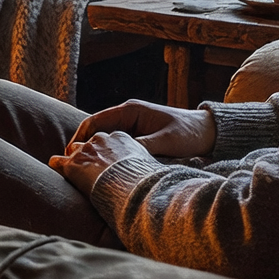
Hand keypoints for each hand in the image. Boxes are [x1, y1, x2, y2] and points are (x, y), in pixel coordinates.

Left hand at [49, 128, 153, 198]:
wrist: (132, 185)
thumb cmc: (145, 178)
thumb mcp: (150, 164)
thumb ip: (144, 162)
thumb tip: (150, 172)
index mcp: (120, 137)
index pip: (109, 140)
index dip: (107, 151)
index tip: (107, 161)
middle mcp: (101, 139)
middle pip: (91, 142)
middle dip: (89, 152)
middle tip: (90, 166)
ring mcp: (86, 150)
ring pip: (74, 150)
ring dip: (74, 159)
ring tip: (72, 170)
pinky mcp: (73, 164)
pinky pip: (58, 161)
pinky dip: (56, 165)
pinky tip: (55, 167)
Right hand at [69, 99, 216, 157]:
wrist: (209, 132)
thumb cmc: (189, 133)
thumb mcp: (165, 141)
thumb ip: (141, 147)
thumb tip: (118, 158)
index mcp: (131, 110)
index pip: (96, 121)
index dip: (80, 136)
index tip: (69, 152)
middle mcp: (128, 115)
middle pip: (97, 129)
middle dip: (83, 145)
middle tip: (70, 164)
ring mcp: (133, 125)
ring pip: (106, 138)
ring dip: (95, 150)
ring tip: (81, 168)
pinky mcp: (139, 135)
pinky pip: (117, 144)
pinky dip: (108, 153)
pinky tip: (103, 168)